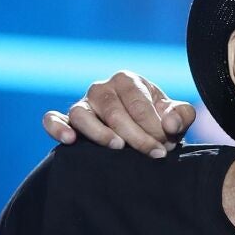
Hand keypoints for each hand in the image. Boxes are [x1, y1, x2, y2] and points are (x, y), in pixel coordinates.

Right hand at [41, 71, 194, 156]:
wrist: (142, 136)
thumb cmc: (159, 124)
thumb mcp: (176, 118)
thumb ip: (181, 116)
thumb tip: (170, 124)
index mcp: (127, 81)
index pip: (138, 103)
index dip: (154, 126)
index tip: (166, 146)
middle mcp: (102, 89)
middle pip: (113, 111)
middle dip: (135, 135)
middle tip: (154, 154)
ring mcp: (83, 104)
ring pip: (82, 114)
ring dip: (99, 132)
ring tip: (118, 147)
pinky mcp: (67, 121)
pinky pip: (52, 119)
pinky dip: (57, 127)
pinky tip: (69, 140)